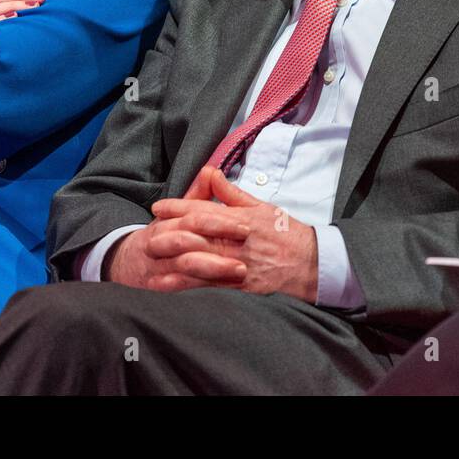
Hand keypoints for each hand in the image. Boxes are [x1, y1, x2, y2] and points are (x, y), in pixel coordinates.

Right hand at [105, 204, 249, 291]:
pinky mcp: (157, 286)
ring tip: (240, 271)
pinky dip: (199, 289)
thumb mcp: (177, 213)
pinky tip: (220, 290)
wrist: (127, 262)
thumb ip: (197, 195)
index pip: (195, 216)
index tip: (246, 227)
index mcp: (167, 221)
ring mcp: (157, 265)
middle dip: (217, 243)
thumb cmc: (162, 235)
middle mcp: (160, 241)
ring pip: (185, 265)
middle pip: (187, 239)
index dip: (220, 221)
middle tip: (245, 250)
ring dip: (213, 268)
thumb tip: (211, 170)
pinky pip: (178, 288)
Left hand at [149, 167, 319, 302]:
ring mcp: (238, 264)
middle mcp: (237, 240)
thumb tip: (211, 172)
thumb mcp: (262, 207)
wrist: (313, 264)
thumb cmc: (287, 233)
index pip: (204, 210)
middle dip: (168, 233)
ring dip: (172, 261)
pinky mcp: (241, 286)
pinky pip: (209, 286)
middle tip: (145, 235)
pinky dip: (186, 286)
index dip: (178, 207)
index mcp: (241, 218)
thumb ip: (233, 193)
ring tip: (150, 262)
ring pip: (199, 261)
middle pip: (196, 235)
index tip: (158, 206)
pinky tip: (168, 286)